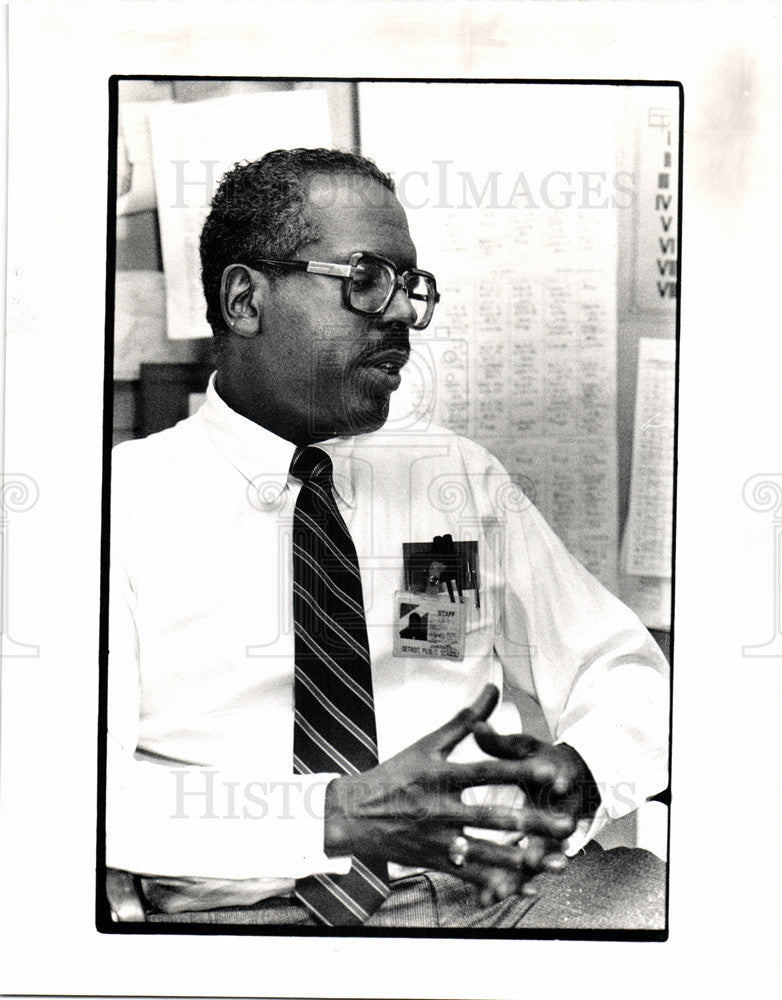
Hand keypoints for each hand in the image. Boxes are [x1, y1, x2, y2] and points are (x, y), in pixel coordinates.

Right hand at [323, 684, 575, 904]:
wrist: (353, 814)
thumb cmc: (394, 774)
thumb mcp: (427, 744)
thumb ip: (465, 721)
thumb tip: (493, 689)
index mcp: (440, 775)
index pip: (486, 772)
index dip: (519, 772)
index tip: (551, 774)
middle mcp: (440, 808)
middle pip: (493, 817)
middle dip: (533, 822)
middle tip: (567, 825)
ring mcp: (437, 838)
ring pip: (486, 852)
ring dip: (523, 858)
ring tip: (555, 861)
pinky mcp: (435, 861)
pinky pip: (470, 876)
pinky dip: (496, 884)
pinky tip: (522, 888)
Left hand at [472, 723, 600, 892]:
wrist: (570, 782)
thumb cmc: (542, 761)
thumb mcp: (526, 749)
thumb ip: (501, 742)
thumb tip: (477, 726)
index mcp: (559, 782)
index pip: (563, 782)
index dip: (562, 783)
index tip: (558, 786)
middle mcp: (561, 813)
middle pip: (554, 830)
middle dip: (544, 844)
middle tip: (530, 857)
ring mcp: (552, 837)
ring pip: (538, 858)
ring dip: (522, 873)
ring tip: (502, 889)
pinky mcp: (538, 852)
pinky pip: (524, 872)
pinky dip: (508, 884)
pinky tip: (487, 897)